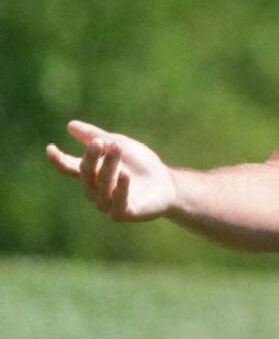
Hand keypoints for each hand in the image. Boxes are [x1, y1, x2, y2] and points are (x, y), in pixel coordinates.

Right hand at [46, 120, 176, 220]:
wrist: (167, 183)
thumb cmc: (141, 164)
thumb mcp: (120, 144)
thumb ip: (96, 136)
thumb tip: (70, 126)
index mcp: (92, 174)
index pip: (71, 168)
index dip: (59, 160)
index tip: (50, 148)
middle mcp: (96, 190)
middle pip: (87, 174)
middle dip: (92, 157)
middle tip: (100, 142)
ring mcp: (108, 204)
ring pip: (102, 186)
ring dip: (108, 167)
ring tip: (115, 148)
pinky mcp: (124, 213)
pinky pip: (118, 203)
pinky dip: (121, 188)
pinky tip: (124, 174)